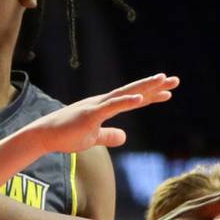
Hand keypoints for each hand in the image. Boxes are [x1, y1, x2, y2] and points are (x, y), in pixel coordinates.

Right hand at [28, 74, 177, 154]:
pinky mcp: (90, 114)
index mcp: (105, 107)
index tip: (169, 92)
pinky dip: (126, 102)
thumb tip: (124, 137)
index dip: (151, 95)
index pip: (133, 99)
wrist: (44, 136)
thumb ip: (109, 136)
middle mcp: (103, 102)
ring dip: (144, 87)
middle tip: (175, 80)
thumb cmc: (66, 136)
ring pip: (125, 94)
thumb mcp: (93, 139)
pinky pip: (111, 107)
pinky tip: (140, 99)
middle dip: (155, 86)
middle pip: (133, 92)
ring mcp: (97, 106)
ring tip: (162, 80)